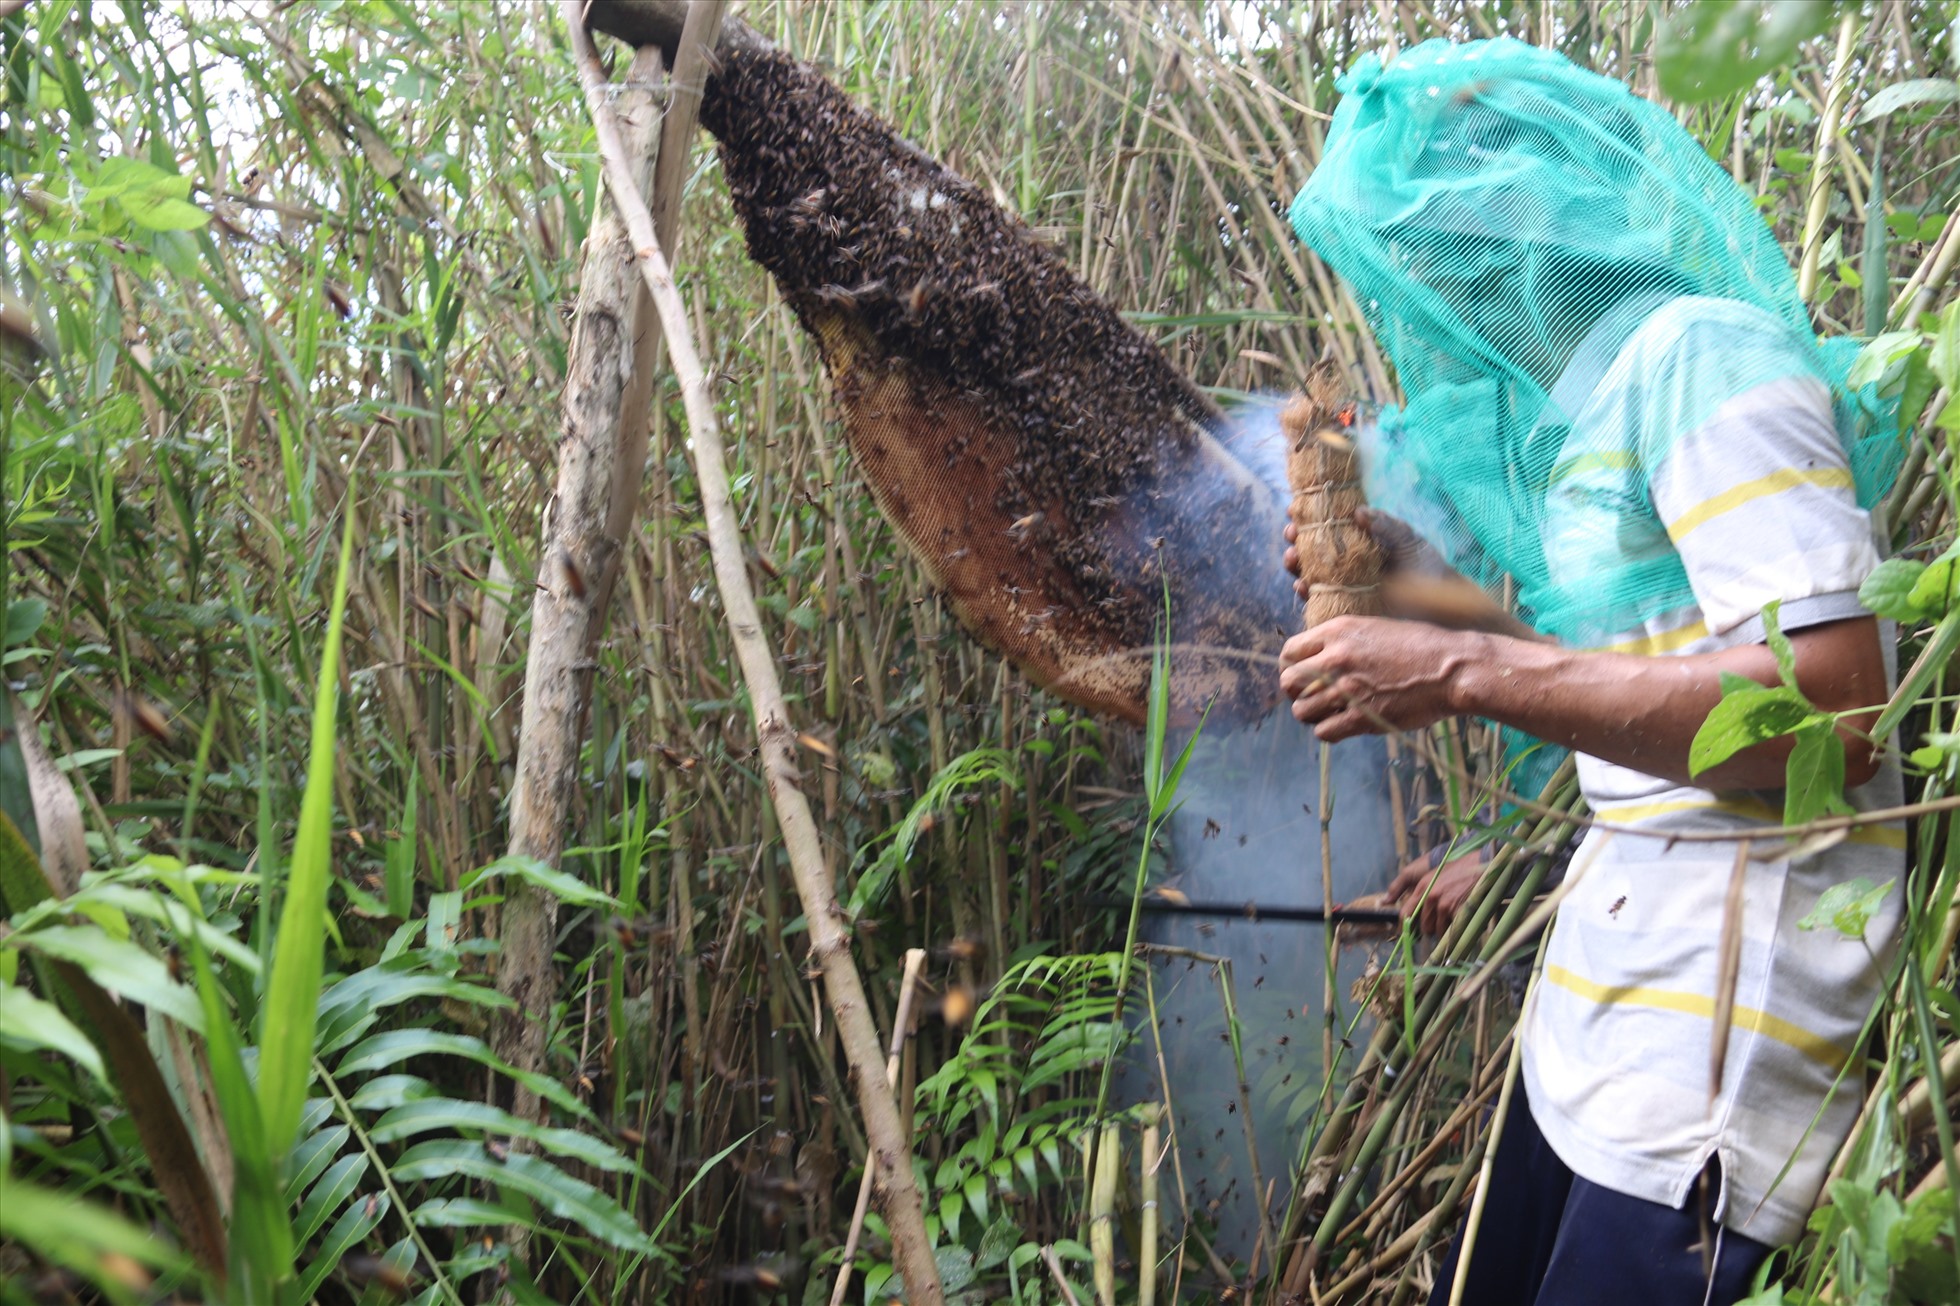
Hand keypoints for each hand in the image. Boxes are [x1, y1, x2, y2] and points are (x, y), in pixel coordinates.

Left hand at [1278, 615, 1477, 740]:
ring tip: (1330, 713)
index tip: (1303, 676)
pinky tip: (1344, 724)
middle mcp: (1335, 659)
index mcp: (1338, 632)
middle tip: (1314, 697)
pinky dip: (1329, 731)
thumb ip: (1344, 642)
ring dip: (1313, 715)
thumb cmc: (1421, 646)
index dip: (1292, 666)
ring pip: (1302, 711)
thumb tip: (1322, 658)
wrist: (1451, 668)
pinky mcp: (1360, 717)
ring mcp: (1346, 689)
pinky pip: (1323, 732)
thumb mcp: (1375, 629)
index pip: (1289, 652)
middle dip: (1297, 692)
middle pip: (1289, 682)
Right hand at [1282, 508, 1446, 605]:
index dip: (1309, 517)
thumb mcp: (1409, 542)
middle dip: (1295, 539)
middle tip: (1290, 533)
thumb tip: (1358, 512)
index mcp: (1360, 541)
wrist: (1441, 607)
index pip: (1329, 525)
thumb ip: (1387, 526)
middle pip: (1312, 548)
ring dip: (1295, 565)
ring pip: (1310, 572)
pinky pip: (1318, 599)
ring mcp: (1344, 584)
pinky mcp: (1344, 606)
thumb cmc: (1428, 569)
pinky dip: (1306, 592)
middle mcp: (1348, 561)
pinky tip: (1302, 586)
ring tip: (1292, 559)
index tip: (1295, 509)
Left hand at [1385, 851, 1487, 935]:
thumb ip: (1405, 885)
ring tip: (1453, 917)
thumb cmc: (1457, 871)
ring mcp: (1444, 904)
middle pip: (1424, 926)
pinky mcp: (1458, 911)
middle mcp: (1431, 896)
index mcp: (1422, 887)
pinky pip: (1451, 931)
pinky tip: (1461, 919)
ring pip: (1438, 930)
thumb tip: (1384, 900)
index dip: (1405, 926)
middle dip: (1431, 928)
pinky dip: (1456, 930)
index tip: (1406, 934)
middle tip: (1441, 921)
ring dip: (1444, 929)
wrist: (1481, 867)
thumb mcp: (1431, 875)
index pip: (1406, 913)